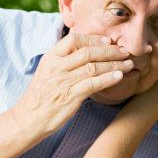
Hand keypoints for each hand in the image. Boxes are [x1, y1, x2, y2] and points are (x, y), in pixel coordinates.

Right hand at [12, 33, 133, 134]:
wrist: (28, 119)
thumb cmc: (41, 96)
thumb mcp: (47, 72)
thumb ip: (64, 61)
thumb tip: (85, 51)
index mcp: (51, 57)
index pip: (73, 39)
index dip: (93, 38)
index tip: (108, 40)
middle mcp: (56, 67)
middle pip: (87, 52)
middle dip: (109, 50)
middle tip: (125, 50)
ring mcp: (62, 81)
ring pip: (93, 67)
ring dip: (114, 64)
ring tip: (129, 63)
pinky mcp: (69, 97)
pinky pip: (92, 84)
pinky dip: (108, 79)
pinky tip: (119, 76)